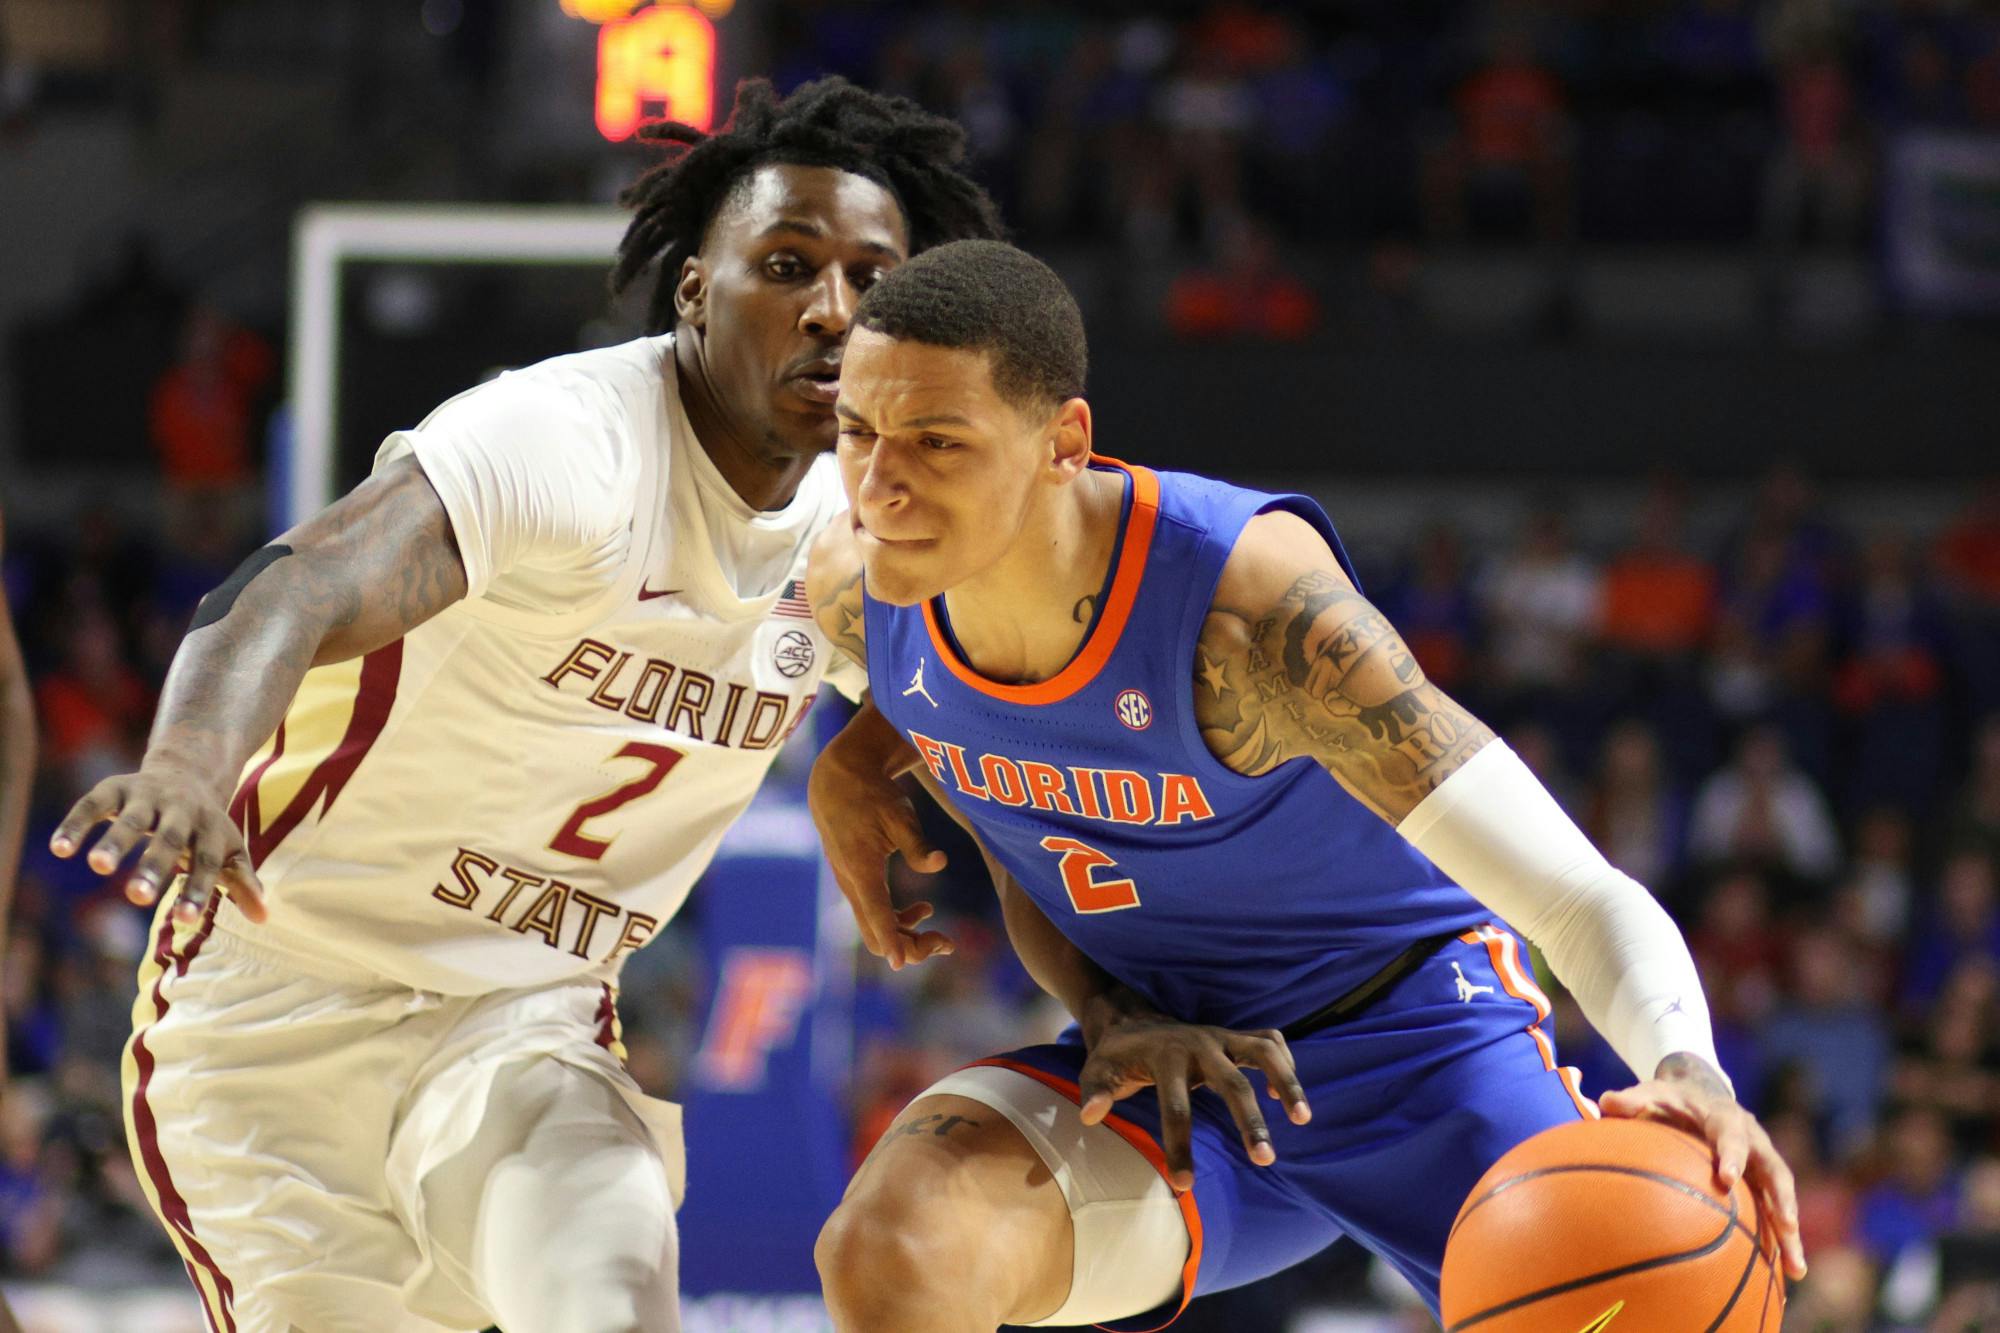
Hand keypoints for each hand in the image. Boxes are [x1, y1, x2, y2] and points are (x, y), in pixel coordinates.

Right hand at [49, 765, 265, 926]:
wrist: (188, 771)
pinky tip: (59, 849)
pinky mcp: (116, 787)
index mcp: (210, 829)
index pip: (206, 863)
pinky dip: (76, 824)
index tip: (187, 921)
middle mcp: (180, 811)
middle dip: (154, 867)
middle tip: (138, 896)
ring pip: (131, 820)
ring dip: (115, 842)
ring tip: (98, 866)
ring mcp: (147, 797)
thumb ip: (242, 881)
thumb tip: (263, 917)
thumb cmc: (206, 827)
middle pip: (169, 839)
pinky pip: (93, 805)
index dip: (198, 890)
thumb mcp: (229, 849)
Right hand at [808, 709, 950, 970]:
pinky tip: (923, 910)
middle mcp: (852, 884)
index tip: (903, 964)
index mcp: (861, 869)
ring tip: (940, 936)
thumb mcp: (899, 814)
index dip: (891, 942)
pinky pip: (874, 916)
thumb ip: (917, 844)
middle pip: (876, 935)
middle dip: (911, 947)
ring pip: (875, 930)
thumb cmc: (872, 794)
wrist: (838, 780)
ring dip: (907, 938)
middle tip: (947, 942)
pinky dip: (898, 923)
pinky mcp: (856, 882)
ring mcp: (851, 886)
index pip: (876, 916)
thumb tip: (940, 864)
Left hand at [1078, 993, 1311, 1191]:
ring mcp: (1220, 1036)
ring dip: (1287, 1082)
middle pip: (1232, 1084)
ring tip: (1303, 1118)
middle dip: (1250, 1122)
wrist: (1131, 1017)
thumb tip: (1090, 1116)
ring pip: (1264, 1053)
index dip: (1179, 1147)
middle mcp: (1199, 1044)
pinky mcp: (1234, 1035)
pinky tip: (1283, 1098)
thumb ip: (1095, 1093)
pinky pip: (1270, 1041)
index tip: (1184, 1185)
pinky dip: (1285, 1063)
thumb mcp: (1096, 1071)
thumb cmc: (1115, 1055)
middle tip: (1264, 1160)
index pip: (1175, 1108)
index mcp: (1165, 1057)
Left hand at [1598, 1052, 1805, 1279]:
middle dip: (1782, 1200)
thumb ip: (1632, 1100)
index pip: (1731, 1136)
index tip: (1726, 1179)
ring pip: (1782, 1198)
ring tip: (1796, 1271)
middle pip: (1775, 1171)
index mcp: (1726, 1118)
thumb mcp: (1650, 1094)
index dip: (1731, 1156)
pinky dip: (1780, 1241)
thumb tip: (1607, 1103)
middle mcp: (1754, 1141)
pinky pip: (1775, 1212)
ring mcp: (1762, 1163)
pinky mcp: (1762, 1183)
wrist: (1698, 1094)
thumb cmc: (1669, 1100)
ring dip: (1790, 1233)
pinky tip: (1782, 1277)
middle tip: (1786, 1226)